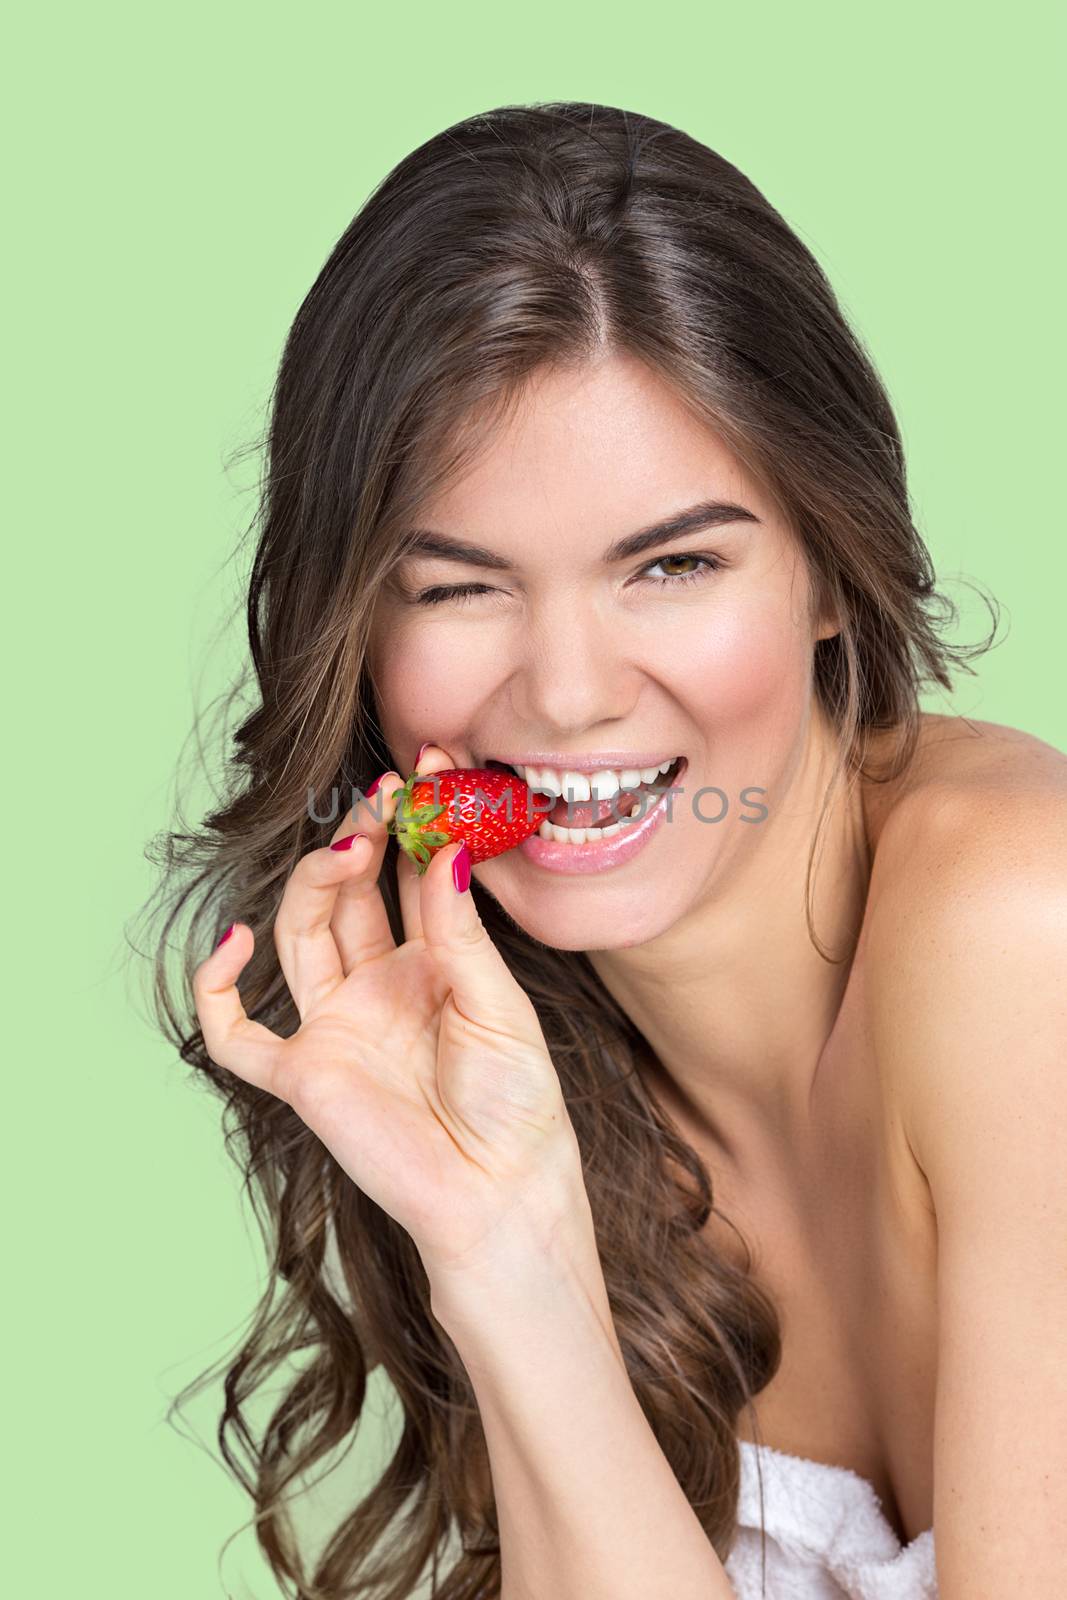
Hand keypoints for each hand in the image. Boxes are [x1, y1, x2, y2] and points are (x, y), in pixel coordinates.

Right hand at [192, 745, 579, 1278]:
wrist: (503, 1193)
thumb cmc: (517, 1104)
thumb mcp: (497, 1004)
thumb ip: (459, 931)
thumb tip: (443, 847)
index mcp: (430, 964)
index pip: (407, 875)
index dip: (412, 823)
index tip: (428, 765)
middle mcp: (375, 986)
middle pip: (347, 894)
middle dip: (362, 837)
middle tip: (386, 795)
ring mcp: (335, 1027)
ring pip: (300, 934)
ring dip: (314, 882)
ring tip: (350, 846)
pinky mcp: (303, 1074)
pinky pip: (236, 1035)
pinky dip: (217, 991)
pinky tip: (236, 940)